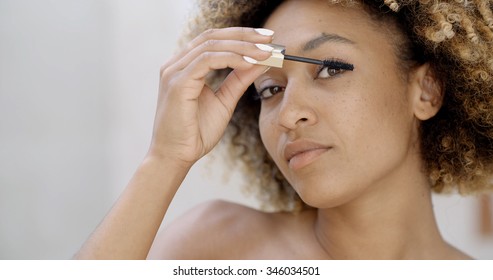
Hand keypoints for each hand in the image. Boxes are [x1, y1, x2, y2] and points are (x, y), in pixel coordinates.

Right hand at [148, 27, 272, 166]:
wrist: (177, 157)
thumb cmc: (196, 133)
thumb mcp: (225, 101)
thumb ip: (240, 80)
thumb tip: (262, 60)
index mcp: (184, 66)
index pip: (213, 39)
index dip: (240, 35)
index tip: (266, 38)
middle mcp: (176, 64)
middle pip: (212, 36)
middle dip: (244, 35)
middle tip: (270, 38)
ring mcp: (174, 71)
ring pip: (211, 45)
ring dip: (242, 46)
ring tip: (265, 52)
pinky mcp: (177, 82)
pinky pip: (207, 60)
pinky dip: (231, 59)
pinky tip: (250, 64)